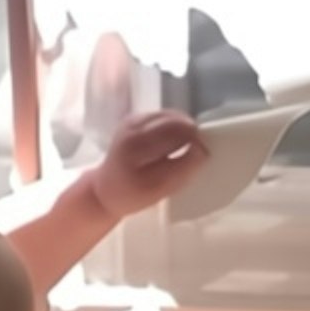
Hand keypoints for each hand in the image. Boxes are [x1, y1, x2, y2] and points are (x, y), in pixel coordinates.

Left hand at [81, 112, 207, 219]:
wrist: (105, 188)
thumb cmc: (132, 194)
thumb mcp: (159, 190)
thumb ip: (183, 169)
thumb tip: (203, 149)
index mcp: (136, 145)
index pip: (177, 131)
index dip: (196, 140)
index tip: (204, 154)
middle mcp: (133, 126)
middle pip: (176, 121)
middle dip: (191, 134)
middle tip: (197, 152)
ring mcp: (134, 119)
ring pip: (172, 116)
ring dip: (184, 130)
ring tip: (185, 148)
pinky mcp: (136, 117)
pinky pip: (166, 116)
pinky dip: (175, 128)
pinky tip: (173, 142)